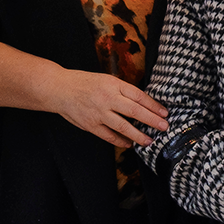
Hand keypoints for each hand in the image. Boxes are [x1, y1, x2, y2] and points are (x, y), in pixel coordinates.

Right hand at [49, 69, 167, 148]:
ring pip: (123, 127)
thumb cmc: (84, 83)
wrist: (59, 89)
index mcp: (113, 84)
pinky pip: (109, 136)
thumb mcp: (106, 80)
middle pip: (135, 111)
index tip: (164, 113)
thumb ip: (122, 90)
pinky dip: (120, 141)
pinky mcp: (90, 125)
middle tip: (164, 127)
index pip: (138, 96)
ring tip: (149, 141)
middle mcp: (107, 98)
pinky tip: (129, 144)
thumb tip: (143, 104)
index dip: (153, 105)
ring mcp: (98, 113)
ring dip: (138, 135)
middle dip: (152, 120)